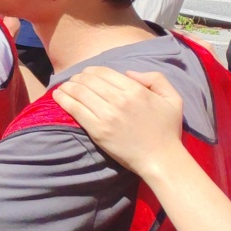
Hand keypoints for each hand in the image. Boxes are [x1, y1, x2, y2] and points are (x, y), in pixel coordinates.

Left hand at [53, 68, 186, 177]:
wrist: (160, 160)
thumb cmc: (167, 130)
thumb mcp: (172, 99)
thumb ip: (155, 78)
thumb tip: (128, 73)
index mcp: (135, 90)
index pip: (103, 72)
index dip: (91, 70)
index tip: (86, 74)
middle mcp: (119, 100)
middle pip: (88, 80)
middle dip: (78, 77)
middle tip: (74, 81)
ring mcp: (107, 115)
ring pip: (79, 91)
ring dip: (68, 86)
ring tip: (63, 87)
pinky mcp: (97, 130)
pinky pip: (75, 108)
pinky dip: (63, 99)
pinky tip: (58, 95)